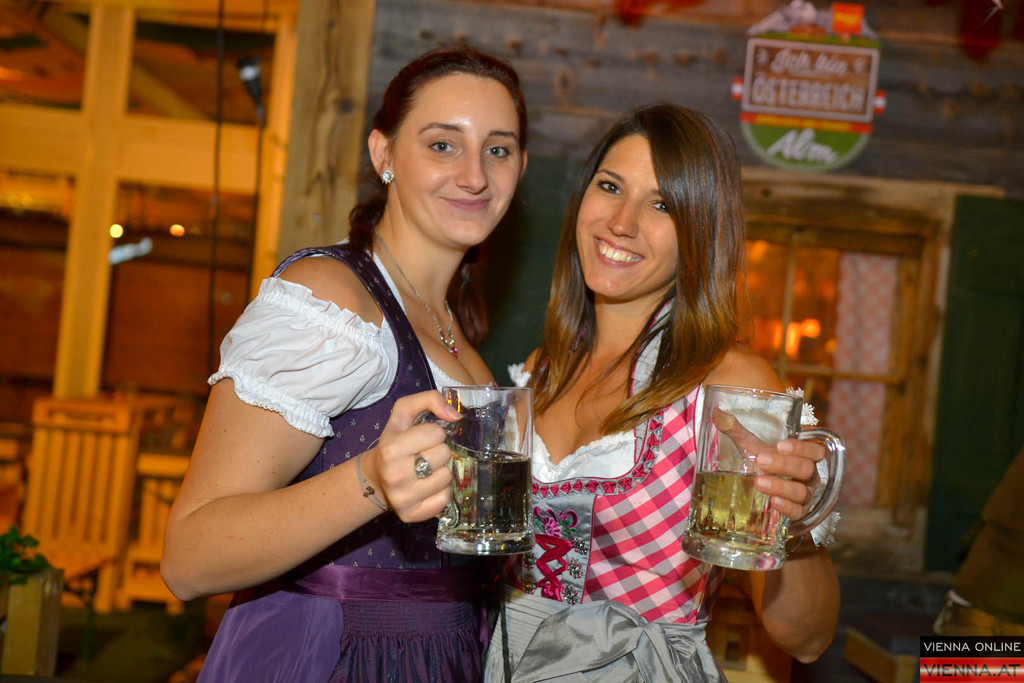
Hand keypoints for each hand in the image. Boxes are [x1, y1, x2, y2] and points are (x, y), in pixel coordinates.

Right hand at [367, 390, 460, 521]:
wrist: (376, 476)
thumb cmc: (395, 441)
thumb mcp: (404, 413)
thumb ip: (429, 400)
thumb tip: (456, 415)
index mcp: (391, 448)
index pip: (437, 433)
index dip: (434, 433)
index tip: (423, 438)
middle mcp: (394, 475)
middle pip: (444, 455)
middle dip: (439, 451)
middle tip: (425, 454)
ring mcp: (402, 498)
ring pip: (447, 477)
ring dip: (442, 471)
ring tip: (427, 469)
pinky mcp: (411, 515)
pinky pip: (444, 499)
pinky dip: (441, 491)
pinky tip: (428, 486)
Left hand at [712, 408, 822, 519]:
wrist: (759, 494)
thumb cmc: (761, 465)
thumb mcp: (750, 448)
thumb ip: (736, 430)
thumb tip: (717, 413)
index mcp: (803, 457)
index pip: (815, 451)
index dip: (803, 448)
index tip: (780, 445)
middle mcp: (808, 477)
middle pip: (807, 469)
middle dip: (784, 465)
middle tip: (761, 461)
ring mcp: (805, 496)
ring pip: (802, 492)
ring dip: (781, 486)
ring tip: (758, 482)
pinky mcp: (798, 514)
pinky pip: (798, 512)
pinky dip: (787, 508)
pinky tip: (774, 502)